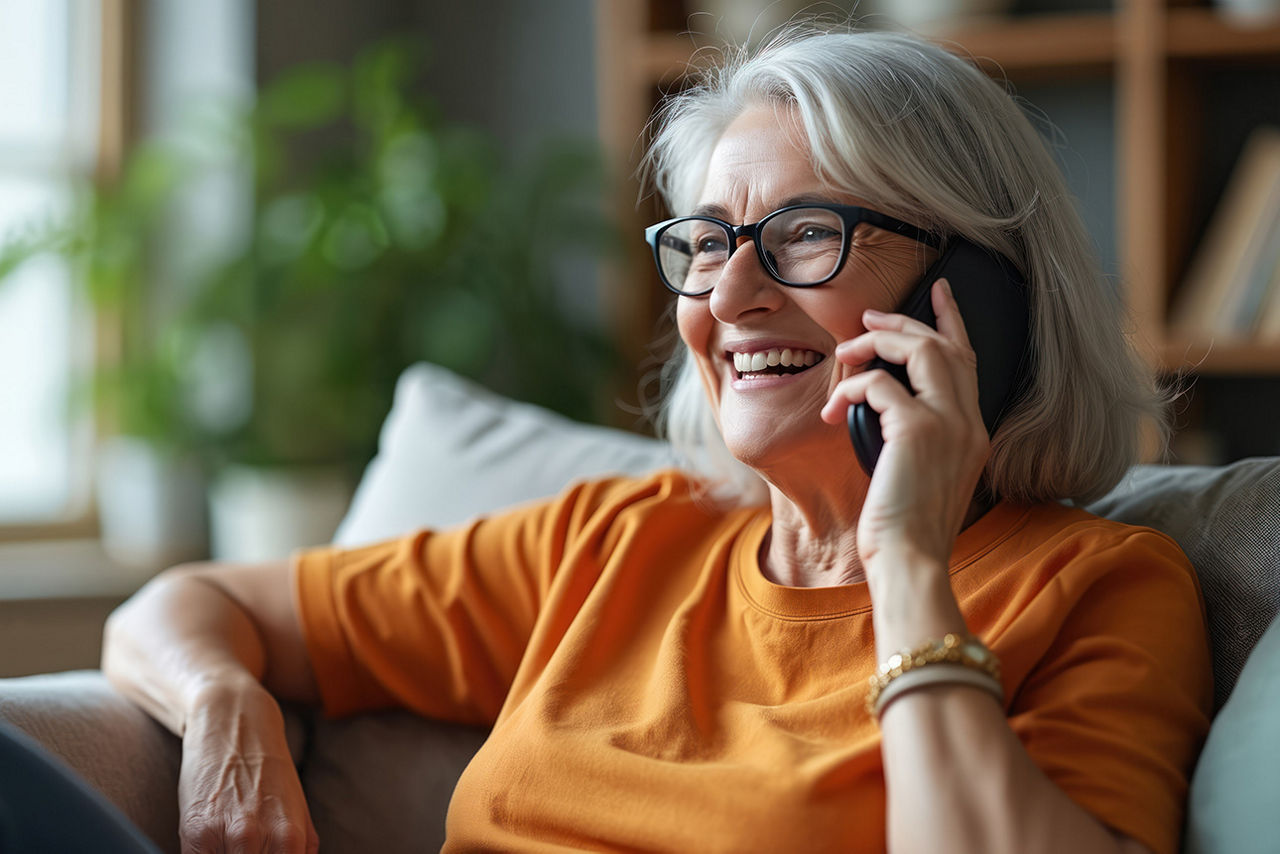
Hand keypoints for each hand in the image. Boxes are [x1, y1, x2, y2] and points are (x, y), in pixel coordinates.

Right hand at [178, 682, 318, 853]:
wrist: (234, 725)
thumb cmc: (268, 772)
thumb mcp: (297, 811)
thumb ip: (301, 849)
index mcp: (291, 840)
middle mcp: (259, 839)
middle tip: (245, 846)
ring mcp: (226, 835)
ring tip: (230, 842)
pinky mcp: (194, 831)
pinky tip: (210, 846)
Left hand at [821, 278, 989, 576]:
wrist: (912, 563)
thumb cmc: (907, 531)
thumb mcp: (922, 477)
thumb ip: (916, 438)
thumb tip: (882, 406)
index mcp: (974, 433)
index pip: (969, 361)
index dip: (952, 321)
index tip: (938, 292)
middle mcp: (969, 422)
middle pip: (943, 346)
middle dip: (902, 323)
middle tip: (868, 319)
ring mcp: (948, 424)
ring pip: (919, 349)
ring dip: (875, 344)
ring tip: (846, 355)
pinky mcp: (917, 431)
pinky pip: (878, 384)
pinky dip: (851, 388)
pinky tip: (833, 409)